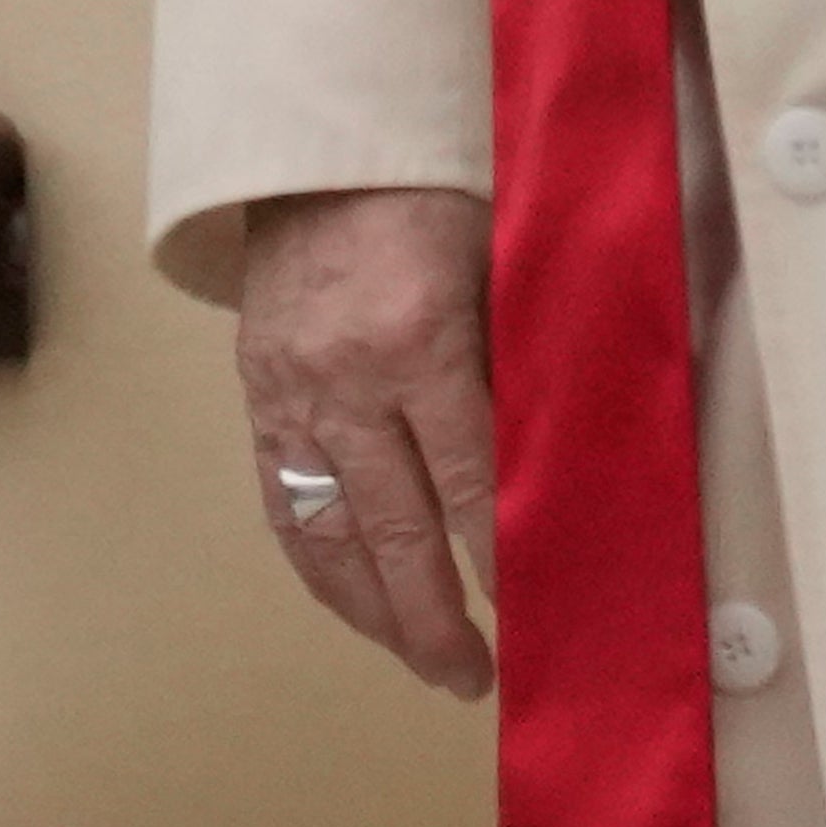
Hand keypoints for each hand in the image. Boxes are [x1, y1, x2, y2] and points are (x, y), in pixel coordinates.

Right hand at [235, 185, 495, 700]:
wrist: (320, 146)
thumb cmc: (434, 191)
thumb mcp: (501, 258)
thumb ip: (524, 359)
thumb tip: (568, 464)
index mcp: (418, 335)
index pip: (471, 478)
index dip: (503, 555)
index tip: (535, 615)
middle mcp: (346, 378)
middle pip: (396, 529)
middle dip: (437, 618)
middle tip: (475, 680)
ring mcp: (291, 394)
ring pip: (330, 535)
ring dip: (378, 613)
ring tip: (424, 665)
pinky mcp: (257, 399)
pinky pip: (283, 507)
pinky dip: (324, 569)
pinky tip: (358, 608)